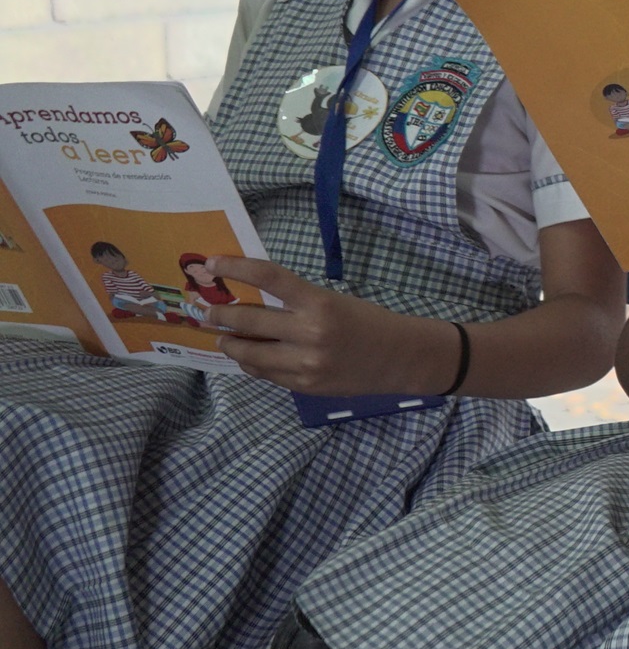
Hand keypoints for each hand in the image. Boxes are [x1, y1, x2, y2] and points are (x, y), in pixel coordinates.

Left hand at [203, 257, 456, 395]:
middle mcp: (309, 333)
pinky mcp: (303, 386)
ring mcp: (304, 364)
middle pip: (248, 319)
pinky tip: (250, 356)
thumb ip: (295, 304)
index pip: (269, 278)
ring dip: (230, 343)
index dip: (236, 267)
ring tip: (223, 338)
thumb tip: (249, 302)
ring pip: (249, 353)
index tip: (212, 263)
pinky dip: (252, 363)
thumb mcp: (333, 302)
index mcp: (319, 303)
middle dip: (221, 314)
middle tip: (208, 310)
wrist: (400, 357)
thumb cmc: (367, 322)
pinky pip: (264, 373)